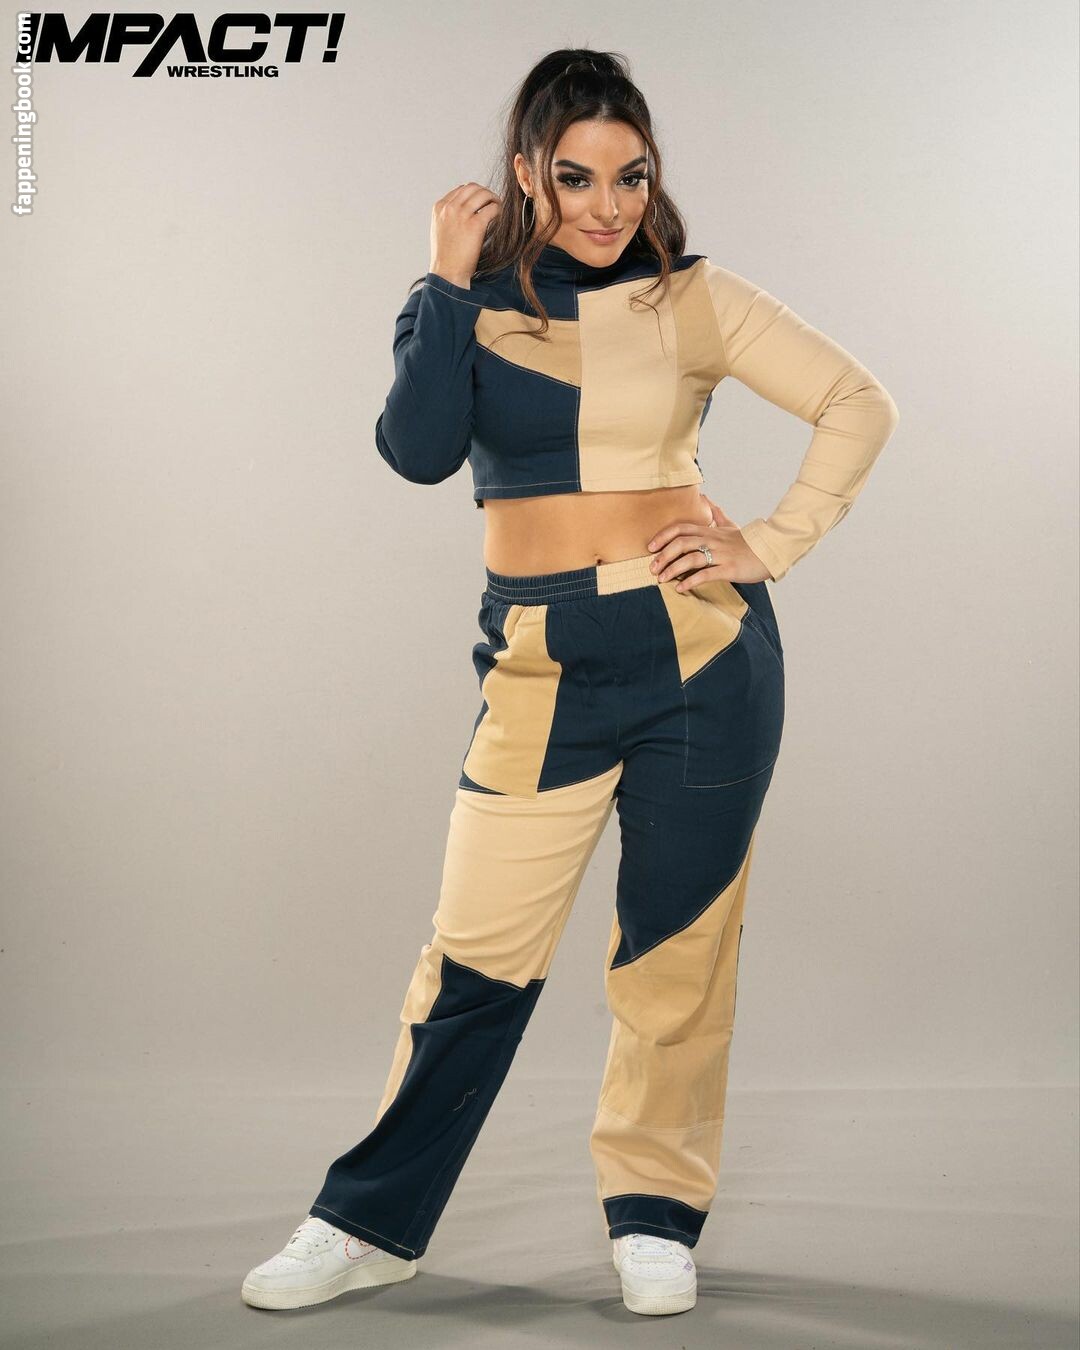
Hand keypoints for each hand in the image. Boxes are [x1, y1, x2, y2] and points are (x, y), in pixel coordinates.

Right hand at [429, 182, 500, 287]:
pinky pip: (491, 209)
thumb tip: (465, 208)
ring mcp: (461, 215)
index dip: (474, 194)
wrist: (447, 274)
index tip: (482, 202)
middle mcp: (449, 208)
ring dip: (493, 199)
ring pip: (483, 194)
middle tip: (492, 202)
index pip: (461, 189)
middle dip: (485, 192)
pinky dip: (498, 210)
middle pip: (473, 188)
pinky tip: (499, 217)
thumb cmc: (446, 256)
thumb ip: (449, 216)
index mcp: (439, 208)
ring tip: (498, 208)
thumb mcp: (440, 230)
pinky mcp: (475, 225)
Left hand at [646, 491, 773, 589]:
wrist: (770, 550)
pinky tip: (681, 587)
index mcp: (710, 531)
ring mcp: (721, 554)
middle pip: (682, 543)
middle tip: (652, 568)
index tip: (650, 547)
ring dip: (673, 569)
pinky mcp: (729, 568)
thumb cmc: (748, 541)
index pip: (681, 528)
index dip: (663, 536)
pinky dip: (691, 580)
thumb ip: (716, 514)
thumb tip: (705, 498)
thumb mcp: (731, 525)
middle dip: (663, 555)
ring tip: (661, 579)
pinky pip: (707, 574)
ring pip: (691, 558)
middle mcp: (712, 540)